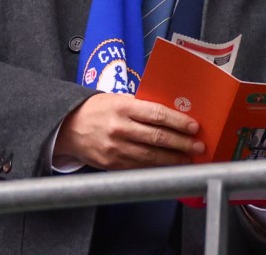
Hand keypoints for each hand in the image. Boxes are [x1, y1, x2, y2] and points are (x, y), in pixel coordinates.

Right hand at [54, 93, 203, 169]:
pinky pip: (139, 167)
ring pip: (151, 156)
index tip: (194, 127)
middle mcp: (119, 128)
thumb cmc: (96, 110)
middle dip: (182, 143)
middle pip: (157, 138)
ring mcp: (115, 149)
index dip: (178, 122)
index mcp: (123, 107)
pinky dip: (157, 167)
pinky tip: (168, 165)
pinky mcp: (112, 164)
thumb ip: (142, 105)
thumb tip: (171, 113)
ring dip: (173, 159)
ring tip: (188, 158)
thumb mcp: (118, 99)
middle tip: (198, 146)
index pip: (157, 115)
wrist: (68, 128)